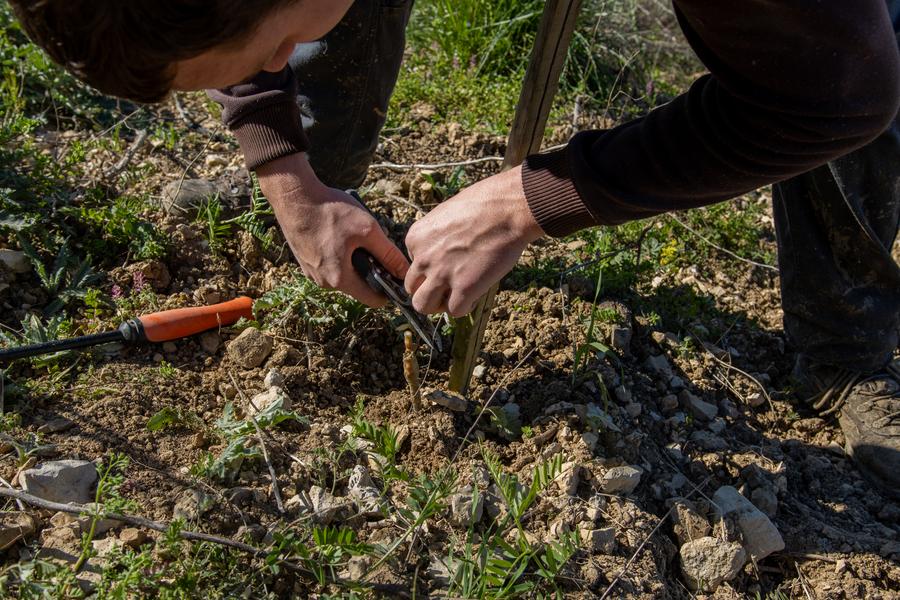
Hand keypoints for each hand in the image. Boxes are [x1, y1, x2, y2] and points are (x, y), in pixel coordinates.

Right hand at [257, 153, 408, 306]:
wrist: (293, 197)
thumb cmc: (330, 211)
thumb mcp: (368, 230)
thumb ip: (388, 254)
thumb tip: (404, 271)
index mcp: (340, 280)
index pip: (373, 300)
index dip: (389, 289)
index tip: (394, 273)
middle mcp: (324, 283)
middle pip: (359, 286)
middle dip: (370, 270)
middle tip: (372, 245)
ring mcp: (312, 274)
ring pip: (344, 275)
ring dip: (353, 261)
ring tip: (353, 237)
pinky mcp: (305, 262)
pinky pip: (330, 265)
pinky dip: (339, 255)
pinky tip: (337, 234)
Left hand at [404, 165, 543, 316]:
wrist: (508, 209)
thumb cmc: (484, 205)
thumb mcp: (447, 214)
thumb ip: (437, 236)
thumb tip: (444, 251)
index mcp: (415, 238)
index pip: (413, 265)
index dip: (431, 268)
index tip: (450, 262)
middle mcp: (423, 258)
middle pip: (412, 288)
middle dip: (428, 290)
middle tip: (448, 285)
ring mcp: (441, 275)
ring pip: (423, 306)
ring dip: (439, 304)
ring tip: (457, 295)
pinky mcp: (464, 289)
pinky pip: (454, 311)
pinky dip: (465, 306)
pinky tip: (476, 293)